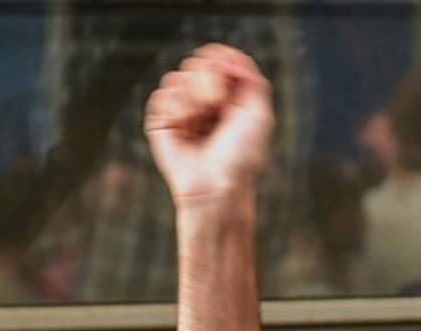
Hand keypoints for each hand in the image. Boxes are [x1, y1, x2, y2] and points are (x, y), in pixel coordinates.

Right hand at [144, 43, 273, 206]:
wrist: (217, 185)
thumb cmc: (242, 156)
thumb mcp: (259, 113)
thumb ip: (251, 78)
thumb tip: (225, 56)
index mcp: (228, 97)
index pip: (216, 57)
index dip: (219, 59)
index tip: (228, 75)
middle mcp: (203, 102)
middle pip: (196, 63)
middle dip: (209, 80)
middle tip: (218, 105)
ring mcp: (181, 111)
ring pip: (177, 77)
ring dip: (194, 98)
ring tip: (202, 122)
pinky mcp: (161, 122)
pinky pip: (162, 96)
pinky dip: (177, 110)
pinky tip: (185, 128)